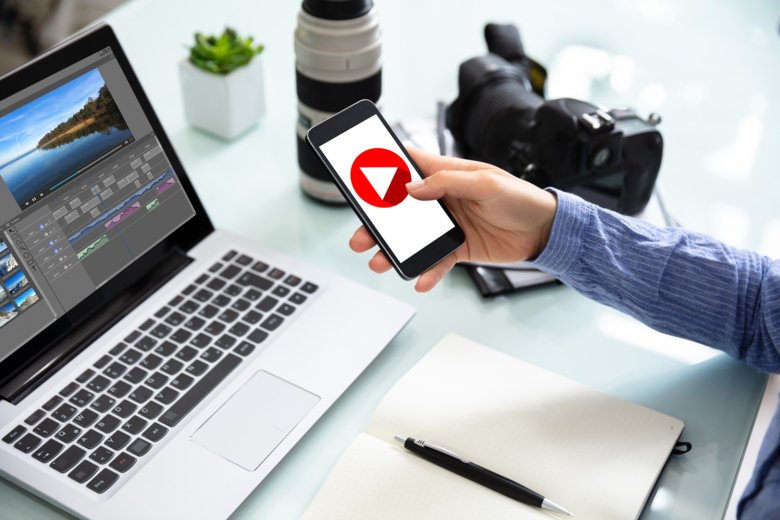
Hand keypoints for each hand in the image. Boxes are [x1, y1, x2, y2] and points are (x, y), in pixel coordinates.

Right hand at [349, 147, 557, 291]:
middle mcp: (441, 199)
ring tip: (380, 262)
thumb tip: (412, 189)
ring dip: (393, 251)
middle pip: (399, 210)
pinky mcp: (457, 249)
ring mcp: (447, 225)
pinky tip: (419, 280)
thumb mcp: (486, 183)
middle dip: (377, 223)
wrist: (545, 231)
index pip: (407, 166)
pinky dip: (426, 272)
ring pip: (411, 239)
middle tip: (360, 236)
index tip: (358, 177)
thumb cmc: (520, 198)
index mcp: (445, 174)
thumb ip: (448, 183)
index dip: (382, 169)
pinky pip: (435, 261)